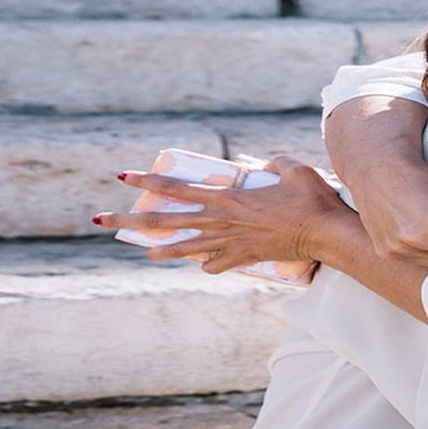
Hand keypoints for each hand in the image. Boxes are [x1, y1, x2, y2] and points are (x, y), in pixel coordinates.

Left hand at [94, 156, 354, 273]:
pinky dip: (207, 264)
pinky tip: (202, 264)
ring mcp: (230, 243)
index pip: (176, 188)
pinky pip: (216, 264)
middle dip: (130, 221)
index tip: (123, 177)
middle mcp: (220, 221)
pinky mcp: (244, 258)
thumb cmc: (311, 199)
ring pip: (184, 248)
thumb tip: (263, 166)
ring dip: (161, 250)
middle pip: (166, 221)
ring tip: (144, 252)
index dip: (147, 181)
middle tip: (102, 221)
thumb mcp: (292, 168)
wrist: (325, 234)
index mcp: (226, 197)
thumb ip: (272, 164)